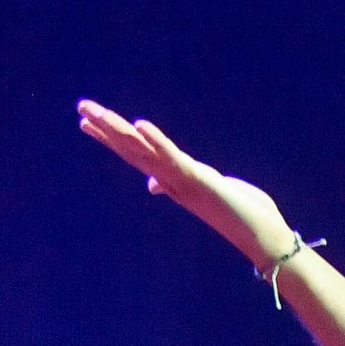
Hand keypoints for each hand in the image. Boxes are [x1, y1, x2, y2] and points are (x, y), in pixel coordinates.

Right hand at [77, 102, 297, 271]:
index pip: (135, 154)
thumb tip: (152, 184)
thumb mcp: (205, 190)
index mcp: (172, 179)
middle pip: (132, 150)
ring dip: (119, 131)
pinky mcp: (200, 182)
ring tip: (95, 112)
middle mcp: (172, 181)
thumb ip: (178, 182)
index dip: (110, 138)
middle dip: (106, 129)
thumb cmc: (239, 212)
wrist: (264, 237)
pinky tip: (140, 124)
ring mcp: (183, 182)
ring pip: (144, 153)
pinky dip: (158, 142)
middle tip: (80, 108)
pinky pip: (174, 159)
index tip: (86, 123)